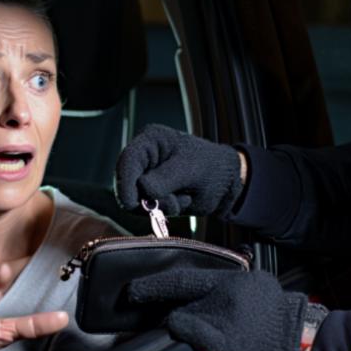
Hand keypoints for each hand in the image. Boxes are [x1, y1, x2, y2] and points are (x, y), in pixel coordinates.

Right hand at [115, 124, 245, 216]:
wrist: (225, 184)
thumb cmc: (211, 168)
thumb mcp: (190, 170)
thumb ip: (164, 179)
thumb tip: (143, 189)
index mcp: (151, 140)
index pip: (128, 160)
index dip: (125, 182)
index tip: (130, 202)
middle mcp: (144, 157)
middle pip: (127, 182)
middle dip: (148, 197)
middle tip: (173, 200)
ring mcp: (146, 176)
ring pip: (135, 199)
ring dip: (160, 205)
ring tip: (182, 197)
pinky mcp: (150, 193)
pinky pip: (145, 209)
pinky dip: (164, 209)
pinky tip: (181, 199)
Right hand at [128, 268, 309, 350]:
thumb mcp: (223, 348)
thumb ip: (193, 330)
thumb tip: (170, 320)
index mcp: (230, 286)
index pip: (183, 282)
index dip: (154, 287)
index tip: (133, 292)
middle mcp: (242, 278)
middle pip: (196, 283)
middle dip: (171, 293)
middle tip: (146, 301)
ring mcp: (253, 284)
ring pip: (211, 289)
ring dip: (192, 302)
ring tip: (173, 314)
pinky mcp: (262, 294)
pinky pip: (226, 294)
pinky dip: (211, 305)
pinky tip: (204, 318)